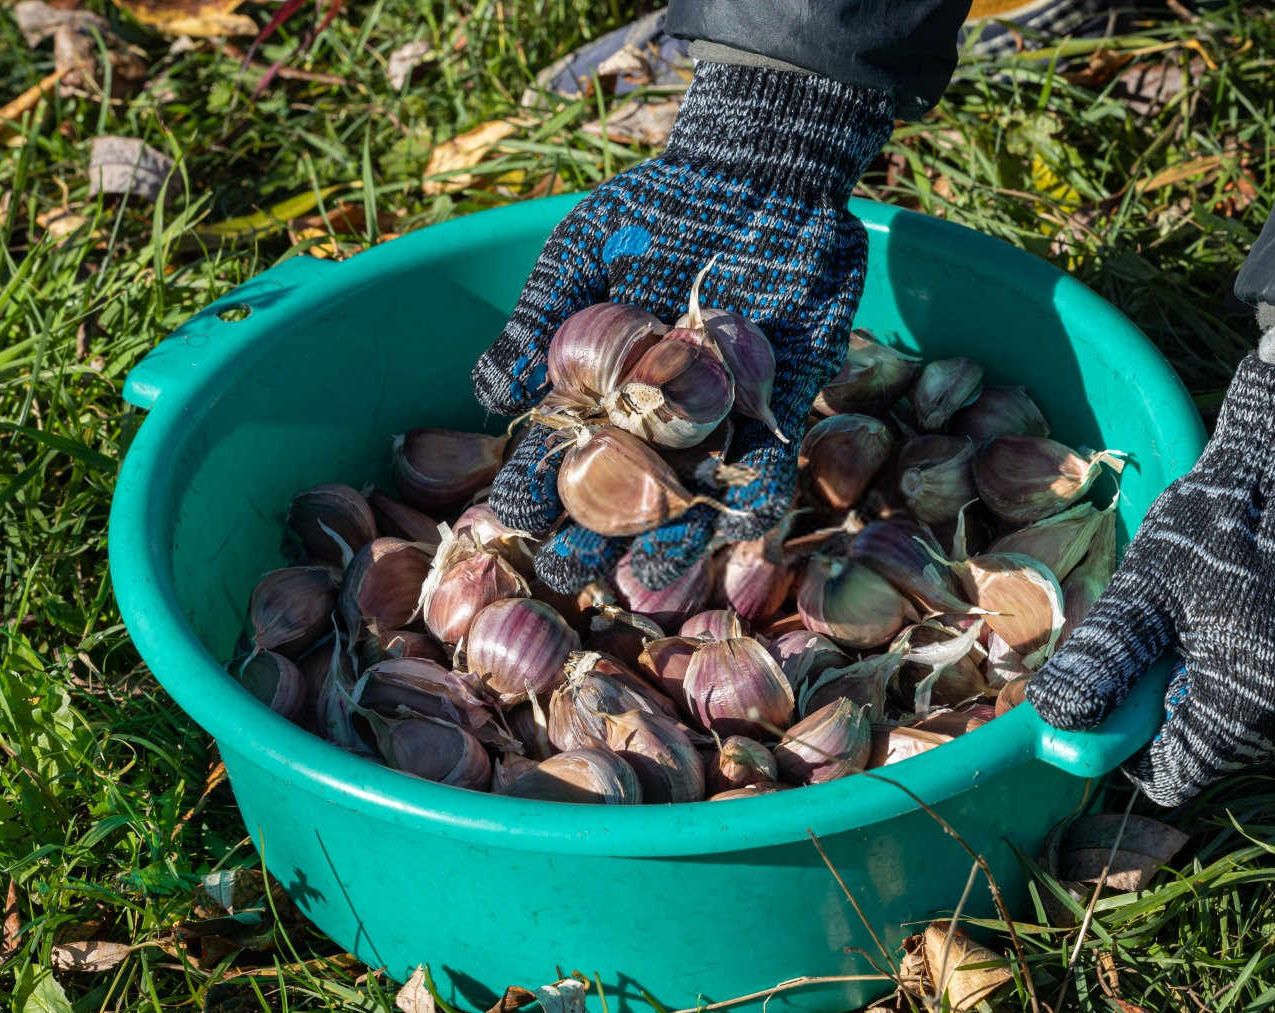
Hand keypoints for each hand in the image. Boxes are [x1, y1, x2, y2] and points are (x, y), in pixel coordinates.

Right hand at [474, 63, 893, 592]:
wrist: (759, 172)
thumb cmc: (657, 210)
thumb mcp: (582, 254)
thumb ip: (536, 321)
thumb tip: (488, 393)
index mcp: (605, 390)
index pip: (560, 451)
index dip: (533, 490)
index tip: (509, 528)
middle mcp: (660, 417)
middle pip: (625, 490)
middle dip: (595, 535)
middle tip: (570, 576)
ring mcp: (723, 416)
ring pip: (694, 490)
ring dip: (674, 537)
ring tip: (649, 578)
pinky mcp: (786, 402)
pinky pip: (773, 456)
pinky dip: (759, 490)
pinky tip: (743, 526)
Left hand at [1027, 357, 1274, 805]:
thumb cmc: (1211, 523)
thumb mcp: (1142, 589)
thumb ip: (1103, 660)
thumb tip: (1058, 717)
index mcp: (1249, 699)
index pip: (1178, 775)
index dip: (1138, 750)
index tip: (1126, 704)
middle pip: (1222, 752)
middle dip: (1185, 714)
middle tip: (1171, 645)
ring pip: (1264, 725)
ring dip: (1231, 693)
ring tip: (1218, 622)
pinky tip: (1263, 616)